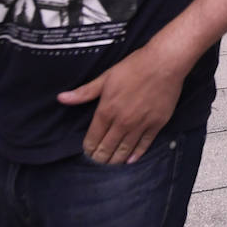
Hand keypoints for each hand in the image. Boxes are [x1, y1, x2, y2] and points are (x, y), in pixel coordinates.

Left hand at [57, 44, 187, 164]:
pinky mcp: (156, 124)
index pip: (93, 138)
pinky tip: (130, 160)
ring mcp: (140, 124)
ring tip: (111, 163)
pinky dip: (136, 155)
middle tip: (98, 160)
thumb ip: (84, 92)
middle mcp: (122, 121)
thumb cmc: (134, 67)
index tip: (88, 152)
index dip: (88, 148)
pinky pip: (144, 145)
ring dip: (116, 159)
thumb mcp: (106, 77)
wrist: (164, 63)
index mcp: (107, 110)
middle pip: (107, 148)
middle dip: (100, 157)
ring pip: (124, 150)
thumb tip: (61, 98)